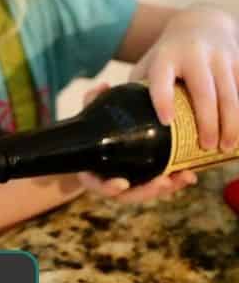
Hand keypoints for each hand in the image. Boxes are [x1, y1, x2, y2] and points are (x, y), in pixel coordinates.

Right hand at [77, 84, 197, 202]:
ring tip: (185, 177)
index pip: (99, 186)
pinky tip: (190, 175)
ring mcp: (130, 183)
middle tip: (163, 182)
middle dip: (147, 191)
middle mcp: (111, 183)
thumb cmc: (94, 128)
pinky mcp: (145, 180)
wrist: (98, 140)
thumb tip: (102, 87)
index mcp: (93, 173)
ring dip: (166, 188)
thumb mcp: (91, 114)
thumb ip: (92, 102)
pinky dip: (173, 182)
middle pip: (128, 195)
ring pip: (146, 192)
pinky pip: (158, 185)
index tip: (121, 184)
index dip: (108, 188)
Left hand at [134, 7, 238, 151]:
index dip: (163, 101)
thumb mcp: (146, 67)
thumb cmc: (166, 56)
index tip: (166, 122)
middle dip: (207, 121)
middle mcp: (194, 55)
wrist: (200, 21)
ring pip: (229, 92)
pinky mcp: (237, 58)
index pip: (162, 81)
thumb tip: (118, 130)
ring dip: (230, 121)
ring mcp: (219, 56)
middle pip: (203, 92)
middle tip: (207, 147)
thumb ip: (135, 92)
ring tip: (226, 146)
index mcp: (164, 59)